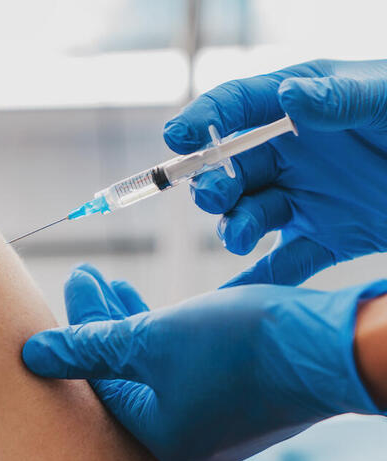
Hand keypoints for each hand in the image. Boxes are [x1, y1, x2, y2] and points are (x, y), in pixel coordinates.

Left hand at [22, 264, 386, 460]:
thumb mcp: (151, 339)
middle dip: (101, 322)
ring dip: (133, 323)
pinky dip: (167, 334)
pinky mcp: (243, 399)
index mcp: (158, 436)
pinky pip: (187, 366)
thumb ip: (89, 347)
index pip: (98, 381)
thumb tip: (31, 356)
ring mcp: (218, 421)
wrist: (334, 346)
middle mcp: (186, 438)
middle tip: (85, 277)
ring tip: (112, 283)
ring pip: (157, 367)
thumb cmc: (240, 346)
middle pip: (125, 374)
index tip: (73, 282)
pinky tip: (158, 308)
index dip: (78, 329)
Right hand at [164, 58, 386, 285]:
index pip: (239, 107)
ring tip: (242, 238)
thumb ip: (342, 99)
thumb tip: (289, 97)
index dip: (204, 120)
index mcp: (303, 108)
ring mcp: (307, 199)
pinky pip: (281, 265)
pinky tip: (230, 303)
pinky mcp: (324, 238)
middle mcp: (295, 155)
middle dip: (214, 183)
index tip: (177, 139)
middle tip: (218, 196)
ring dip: (234, 228)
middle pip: (233, 170)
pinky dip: (255, 284)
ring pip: (249, 216)